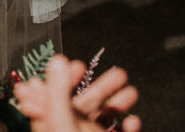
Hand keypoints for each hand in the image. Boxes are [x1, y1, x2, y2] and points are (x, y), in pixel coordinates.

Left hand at [14, 55, 140, 131]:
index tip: (77, 65)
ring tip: (132, 91)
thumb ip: (59, 92)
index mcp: (51, 127)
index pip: (51, 98)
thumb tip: (56, 60)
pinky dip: (127, 129)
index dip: (62, 79)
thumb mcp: (64, 121)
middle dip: (100, 89)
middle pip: (82, 107)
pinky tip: (133, 121)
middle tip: (119, 74)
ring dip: (117, 105)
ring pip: (102, 122)